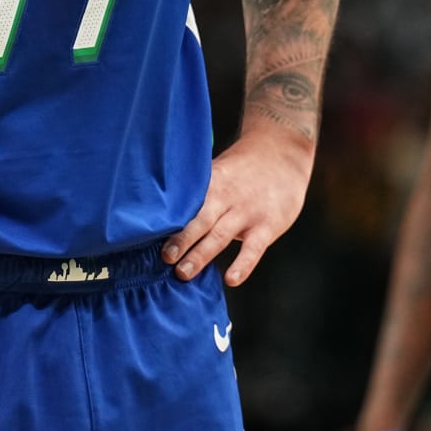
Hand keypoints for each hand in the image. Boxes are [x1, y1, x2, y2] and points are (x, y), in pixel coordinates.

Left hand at [162, 129, 312, 285]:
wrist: (283, 151)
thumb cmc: (243, 168)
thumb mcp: (218, 171)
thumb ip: (196, 192)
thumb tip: (160, 211)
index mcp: (210, 184)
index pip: (185, 204)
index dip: (166, 220)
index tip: (147, 234)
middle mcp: (226, 197)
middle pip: (199, 220)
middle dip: (180, 240)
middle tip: (164, 258)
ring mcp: (247, 212)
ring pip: (220, 236)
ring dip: (201, 255)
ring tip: (183, 273)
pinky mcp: (267, 225)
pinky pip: (253, 248)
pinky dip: (243, 264)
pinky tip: (232, 279)